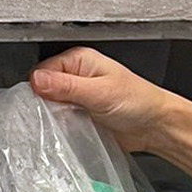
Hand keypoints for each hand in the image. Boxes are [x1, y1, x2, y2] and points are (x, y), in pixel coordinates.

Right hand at [30, 48, 181, 153]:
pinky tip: (69, 132)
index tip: (44, 104)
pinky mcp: (79, 116)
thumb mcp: (100, 92)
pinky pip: (60, 121)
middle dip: (45, 105)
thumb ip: (67, 87)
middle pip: (42, 90)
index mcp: (79, 60)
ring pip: (50, 107)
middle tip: (57, 116)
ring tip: (67, 123)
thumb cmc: (138, 102)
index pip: (42, 71)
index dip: (38, 89)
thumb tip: (36, 80)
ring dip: (53, 118)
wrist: (156, 126)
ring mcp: (77, 97)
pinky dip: (60, 128)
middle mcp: (75, 76)